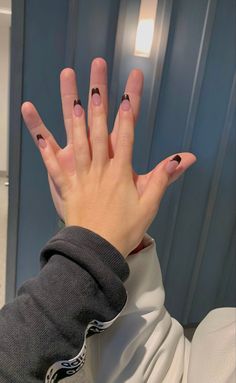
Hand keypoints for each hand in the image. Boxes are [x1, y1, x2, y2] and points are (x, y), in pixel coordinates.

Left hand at [22, 58, 195, 256]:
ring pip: (74, 138)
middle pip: (98, 128)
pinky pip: (51, 162)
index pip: (126, 133)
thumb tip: (183, 158)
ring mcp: (79, 175)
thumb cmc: (124, 228)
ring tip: (71, 87)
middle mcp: (99, 167)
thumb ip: (164, 178)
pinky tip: (35, 125)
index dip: (128, 109)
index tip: (129, 88)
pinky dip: (42, 144)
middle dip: (99, 99)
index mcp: (120, 171)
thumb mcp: (149, 204)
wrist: (96, 249)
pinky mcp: (64, 184)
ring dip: (73, 111)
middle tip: (96, 74)